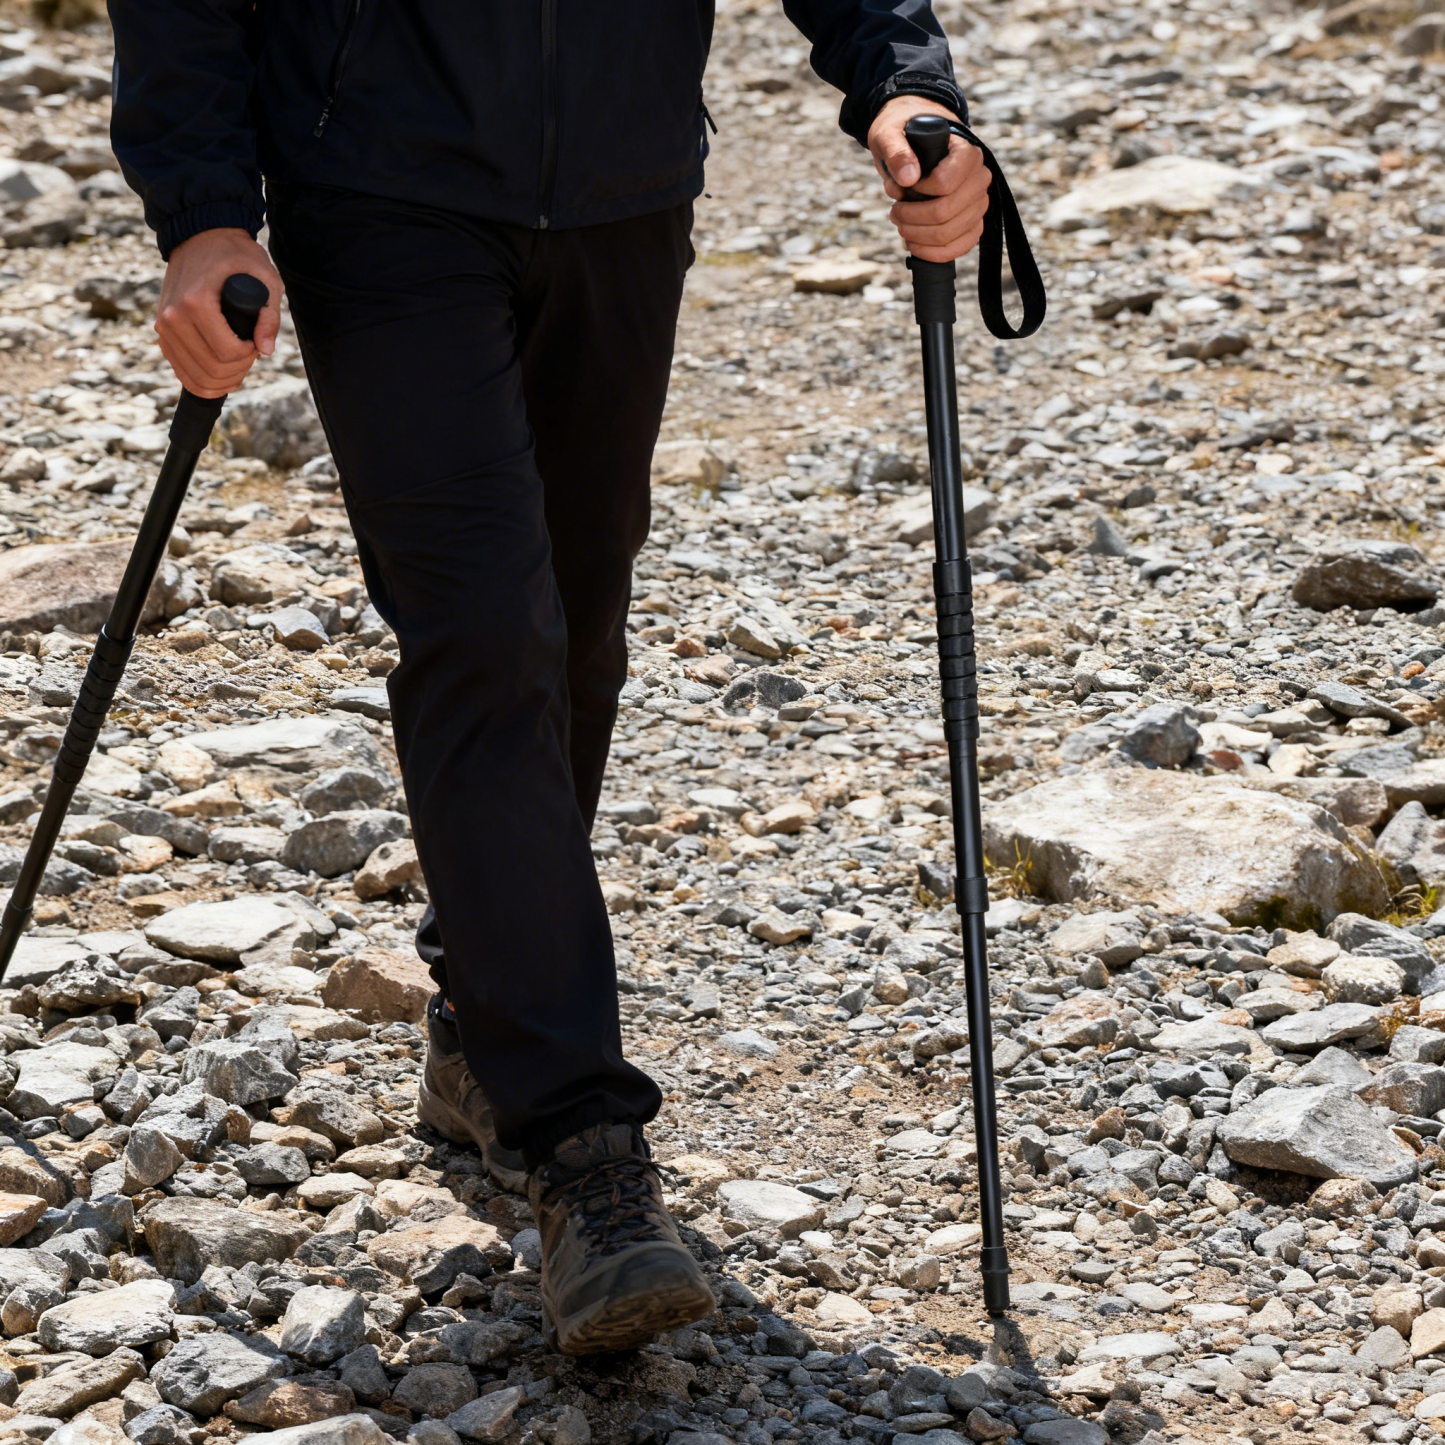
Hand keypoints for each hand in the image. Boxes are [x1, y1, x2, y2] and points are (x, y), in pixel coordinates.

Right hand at [156, 228, 283, 396]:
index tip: (256, 341)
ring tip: (238, 362)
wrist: (199, 238)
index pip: (227, 353)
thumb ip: (270, 316)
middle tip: (250, 352)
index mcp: (195, 303)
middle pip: (211, 370)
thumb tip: (266, 350)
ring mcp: (164, 327)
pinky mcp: (162, 333)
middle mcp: (173, 317)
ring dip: (223, 380)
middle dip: (239, 370)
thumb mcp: (265, 278)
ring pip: (196, 378)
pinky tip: (222, 373)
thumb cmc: (235, 256)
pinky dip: (204, 380)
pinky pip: (182, 372)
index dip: (250, 355)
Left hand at [868, 95, 989, 262]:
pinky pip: (959, 248)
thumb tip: (908, 178)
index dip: (918, 192)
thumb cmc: (905, 136)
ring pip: (949, 234)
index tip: (903, 186)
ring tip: (901, 224)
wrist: (919, 142)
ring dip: (917, 236)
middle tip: (894, 212)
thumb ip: (896, 151)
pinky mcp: (973, 223)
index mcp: (967, 154)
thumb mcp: (891, 134)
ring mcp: (978, 203)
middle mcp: (979, 179)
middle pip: (945, 213)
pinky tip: (914, 243)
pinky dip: (932, 252)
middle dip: (911, 218)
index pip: (944, 184)